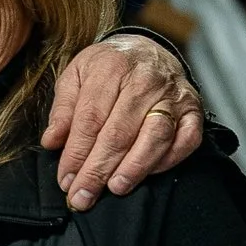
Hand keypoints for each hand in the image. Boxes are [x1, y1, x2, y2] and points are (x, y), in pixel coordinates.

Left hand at [42, 33, 203, 209]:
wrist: (147, 49)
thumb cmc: (108, 67)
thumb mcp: (75, 75)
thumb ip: (63, 108)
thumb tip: (52, 141)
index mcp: (110, 67)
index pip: (90, 118)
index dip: (76, 153)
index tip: (66, 179)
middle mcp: (145, 80)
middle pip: (119, 132)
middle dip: (98, 170)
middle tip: (82, 196)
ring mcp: (172, 95)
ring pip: (155, 137)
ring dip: (134, 167)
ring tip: (115, 188)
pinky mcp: (193, 109)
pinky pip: (187, 139)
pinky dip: (169, 159)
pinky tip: (148, 173)